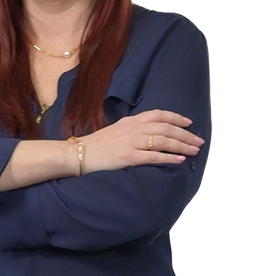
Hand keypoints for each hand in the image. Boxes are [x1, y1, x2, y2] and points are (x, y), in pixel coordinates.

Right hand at [83, 110, 204, 172]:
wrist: (79, 154)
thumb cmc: (96, 146)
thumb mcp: (116, 131)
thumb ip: (132, 131)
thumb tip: (149, 135)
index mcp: (131, 121)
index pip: (159, 115)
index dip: (176, 118)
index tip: (189, 123)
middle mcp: (133, 129)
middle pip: (166, 128)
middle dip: (185, 134)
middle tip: (198, 140)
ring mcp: (131, 142)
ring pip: (163, 141)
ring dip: (181, 145)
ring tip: (193, 150)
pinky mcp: (128, 156)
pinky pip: (153, 156)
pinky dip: (168, 158)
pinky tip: (179, 160)